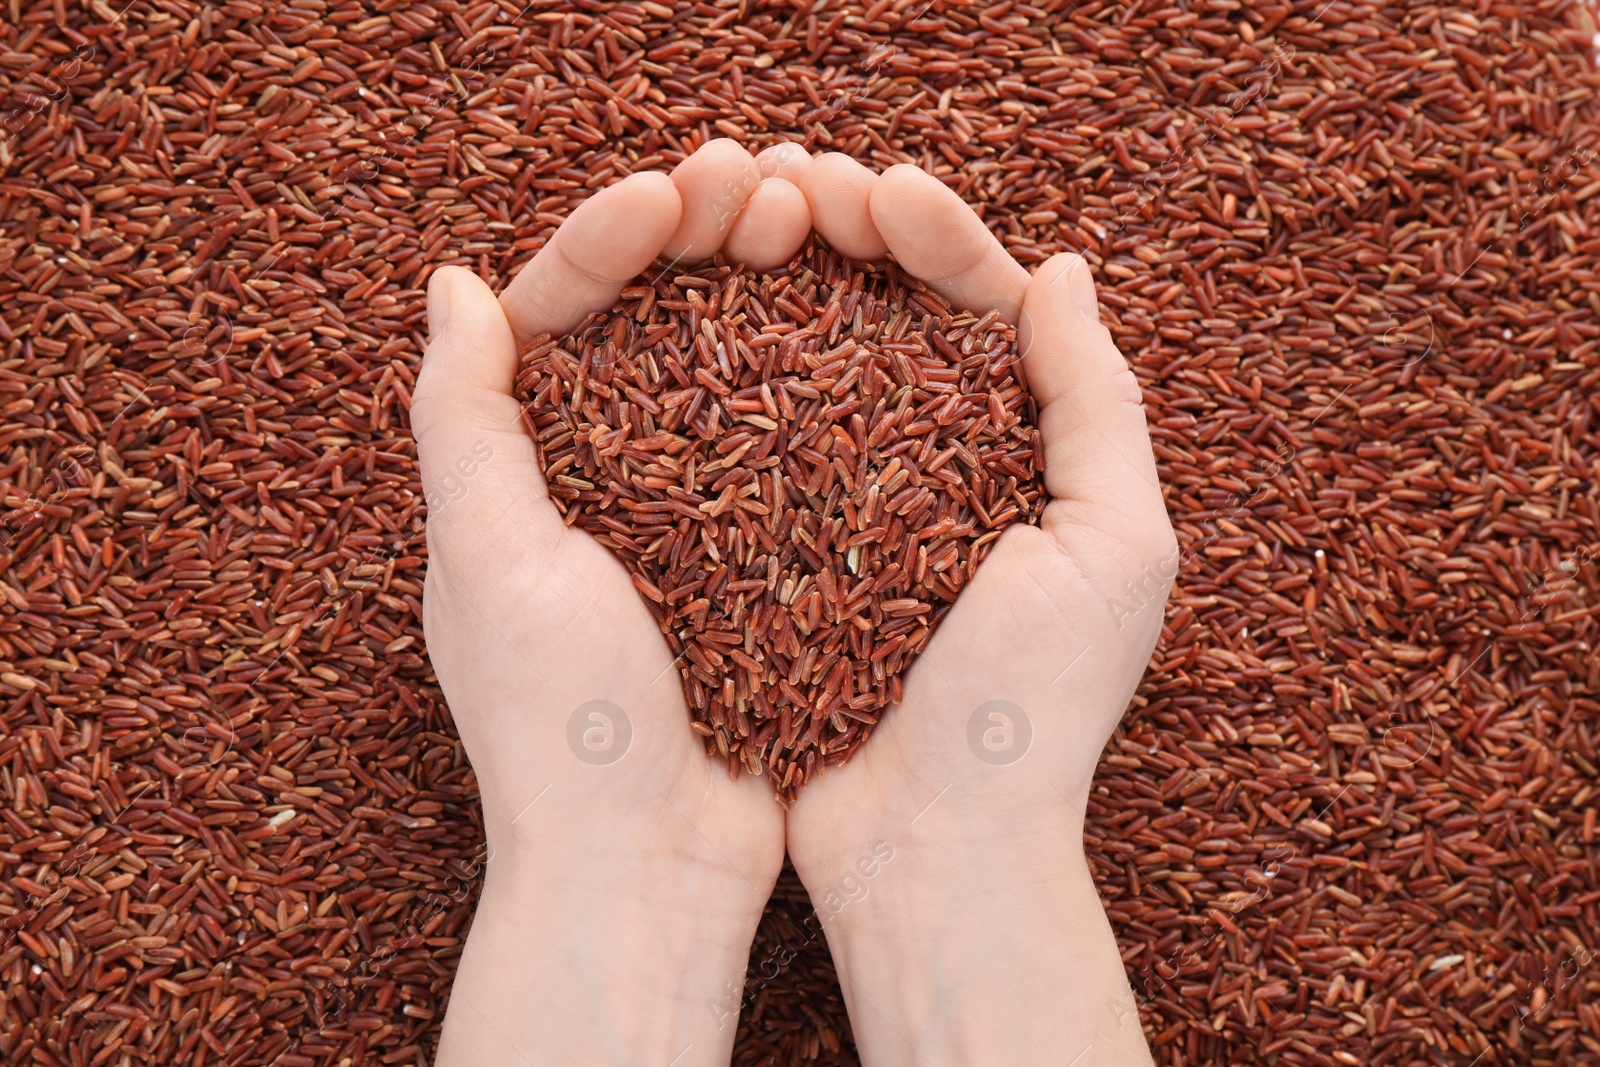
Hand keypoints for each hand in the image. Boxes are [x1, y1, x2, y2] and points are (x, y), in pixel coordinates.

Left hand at [411, 139, 809, 1065]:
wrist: (651, 864)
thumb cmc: (559, 723)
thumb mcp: (488, 560)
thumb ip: (464, 421)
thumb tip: (453, 283)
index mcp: (525, 467)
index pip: (563, 312)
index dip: (612, 237)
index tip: (674, 190)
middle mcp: (607, 479)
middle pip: (657, 324)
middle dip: (704, 241)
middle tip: (769, 181)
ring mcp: (695, 515)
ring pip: (734, 368)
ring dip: (772, 289)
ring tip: (823, 222)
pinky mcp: (767, 554)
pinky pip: (795, 443)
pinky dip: (823, 378)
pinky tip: (866, 323)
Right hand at [785, 159, 1172, 1064]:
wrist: (931, 850)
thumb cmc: (1032, 709)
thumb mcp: (1113, 547)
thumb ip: (1097, 403)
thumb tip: (1062, 268)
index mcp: (1022, 453)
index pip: (980, 308)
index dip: (934, 235)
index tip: (876, 190)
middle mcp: (933, 468)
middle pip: (884, 317)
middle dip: (841, 234)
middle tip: (786, 179)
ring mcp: (848, 507)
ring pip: (807, 363)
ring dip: (776, 283)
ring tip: (733, 221)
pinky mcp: (776, 551)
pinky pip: (748, 444)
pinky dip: (723, 376)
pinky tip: (687, 322)